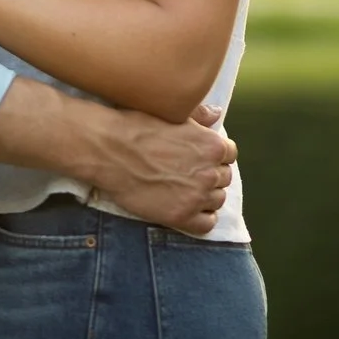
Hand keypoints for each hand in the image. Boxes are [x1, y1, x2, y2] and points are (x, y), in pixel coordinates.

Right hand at [92, 107, 236, 235]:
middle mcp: (210, 172)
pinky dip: (201, 218)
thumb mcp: (172, 114)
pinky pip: (206, 224)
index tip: (201, 156)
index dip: (215, 154)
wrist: (109, 150)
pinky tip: (187, 208)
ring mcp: (196, 196)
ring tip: (186, 190)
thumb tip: (218, 114)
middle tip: (189, 173)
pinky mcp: (180, 216)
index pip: (229, 154)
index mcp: (212, 145)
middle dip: (211, 174)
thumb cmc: (138, 126)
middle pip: (224, 178)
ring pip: (217, 200)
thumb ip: (200, 116)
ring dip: (206, 195)